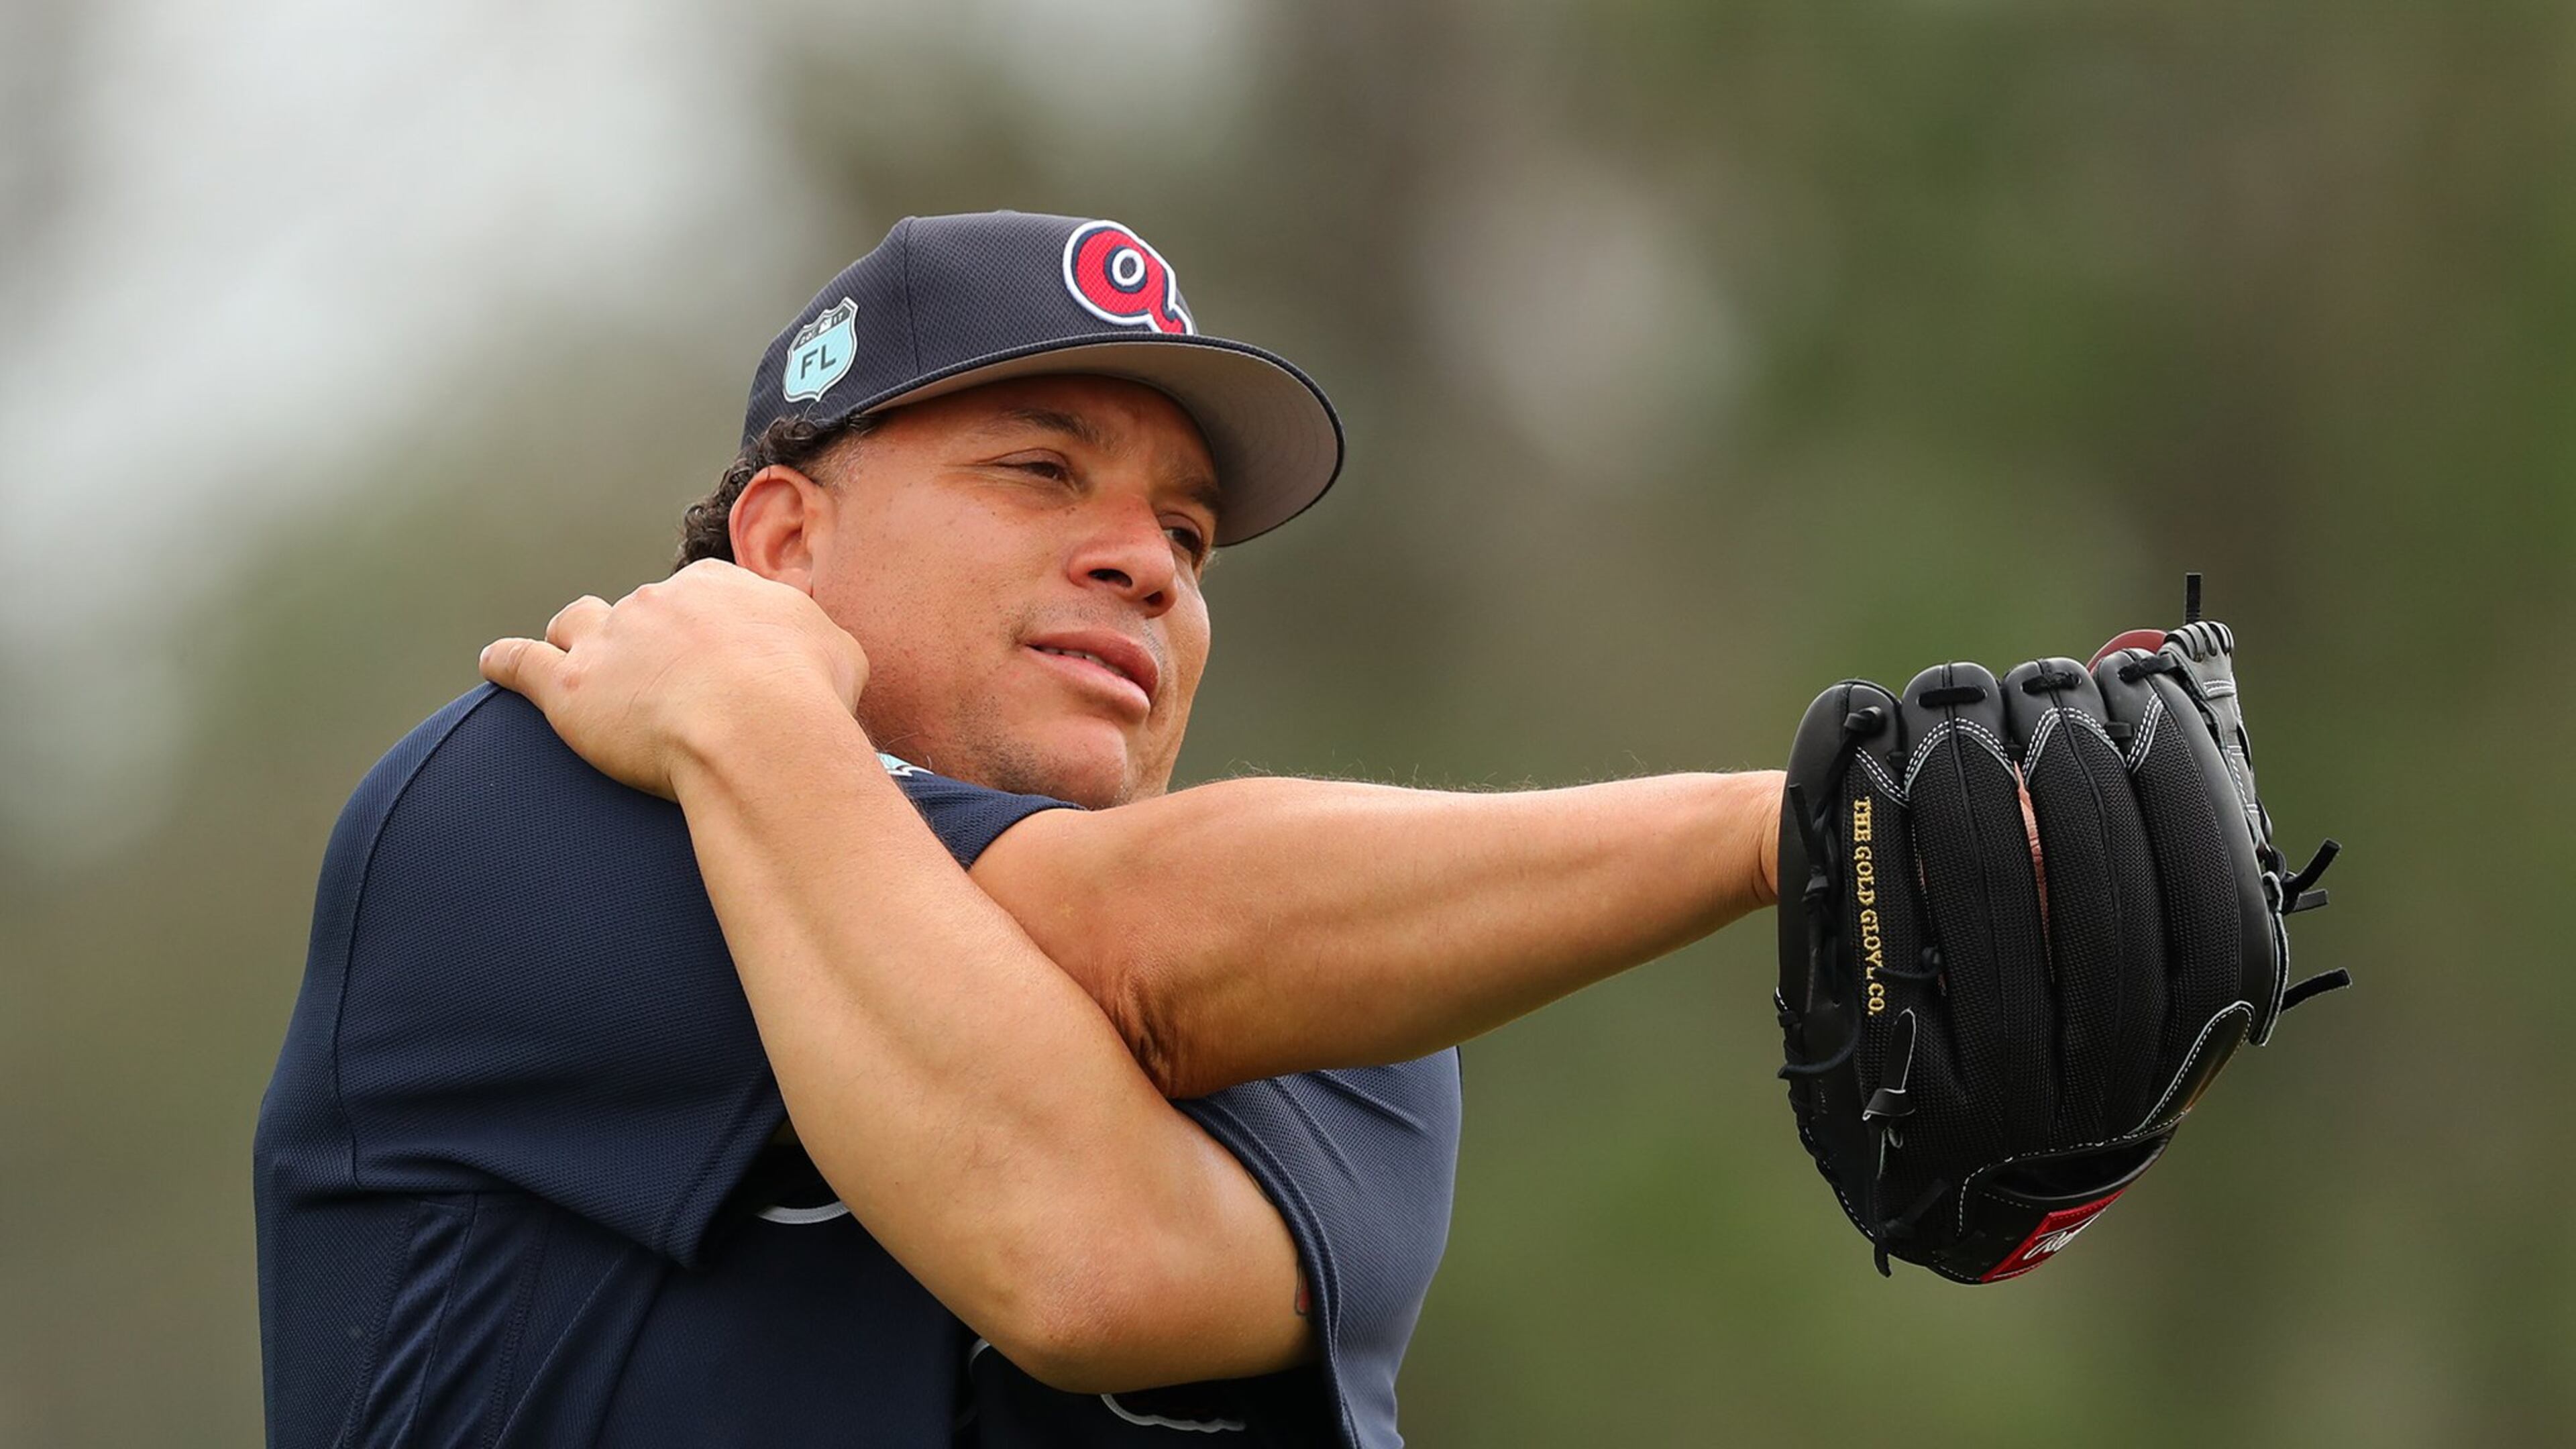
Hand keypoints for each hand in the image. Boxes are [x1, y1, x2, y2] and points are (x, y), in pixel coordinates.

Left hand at [479, 559, 869, 799]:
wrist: (760, 730)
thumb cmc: (808, 697)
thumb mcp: (836, 650)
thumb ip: (811, 639)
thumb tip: (815, 651)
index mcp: (719, 585)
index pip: (699, 595)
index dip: (702, 627)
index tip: (712, 657)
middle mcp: (658, 601)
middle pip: (639, 612)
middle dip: (646, 640)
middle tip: (664, 685)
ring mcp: (609, 640)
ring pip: (575, 623)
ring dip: (574, 638)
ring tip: (574, 660)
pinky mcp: (569, 687)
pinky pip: (521, 661)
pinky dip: (504, 661)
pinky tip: (494, 664)